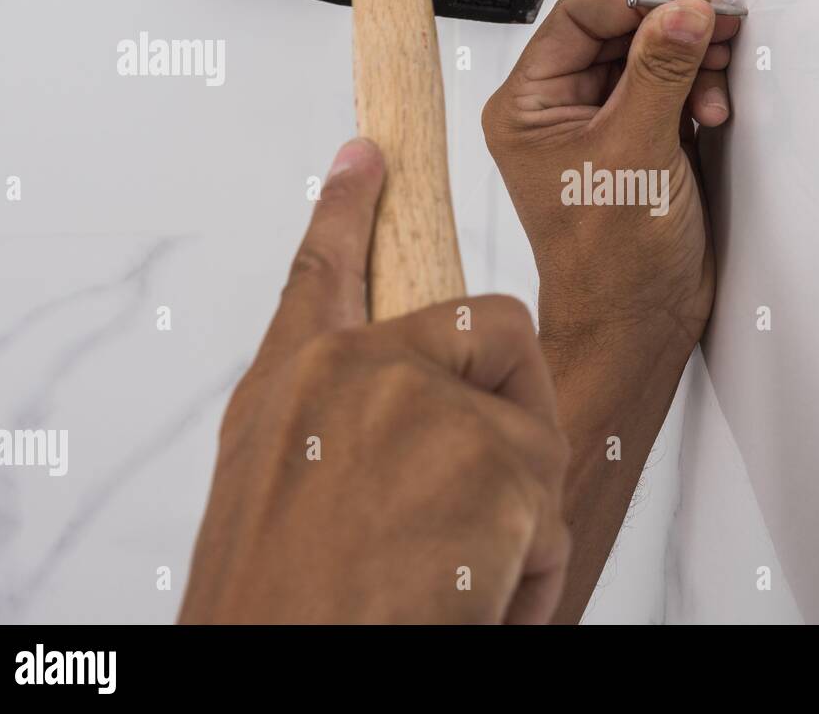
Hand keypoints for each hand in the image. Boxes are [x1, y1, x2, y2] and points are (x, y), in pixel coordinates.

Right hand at [179, 139, 569, 624]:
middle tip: (487, 484)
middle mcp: (356, 373)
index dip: (349, 208)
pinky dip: (528, 571)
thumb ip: (331, 426)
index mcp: (293, 384)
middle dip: (510, 402)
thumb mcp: (268, 493)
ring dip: (512, 516)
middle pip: (489, 325)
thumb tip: (390, 418)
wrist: (277, 664)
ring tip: (454, 578)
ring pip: (531, 428)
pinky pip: (550, 503)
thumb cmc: (274, 605)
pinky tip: (474, 604)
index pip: (324, 265)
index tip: (372, 155)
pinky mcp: (492, 460)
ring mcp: (427, 408)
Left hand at [482, 0, 740, 354]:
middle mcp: (560, 112)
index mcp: (529, 107)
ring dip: (692, 61)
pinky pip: (671, 89)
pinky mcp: (640, 142)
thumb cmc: (609, 267)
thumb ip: (660, 74)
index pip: (579, 16)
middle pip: (619, 30)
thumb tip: (683, 11)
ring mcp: (602, 126)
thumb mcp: (635, 154)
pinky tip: (713, 111)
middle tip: (719, 23)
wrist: (638, 326)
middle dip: (673, 27)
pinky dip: (699, 90)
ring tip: (715, 84)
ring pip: (651, 57)